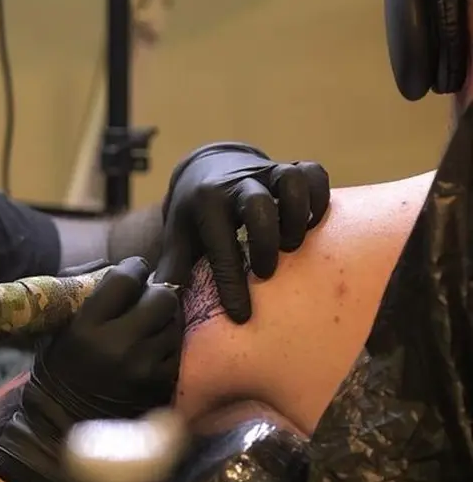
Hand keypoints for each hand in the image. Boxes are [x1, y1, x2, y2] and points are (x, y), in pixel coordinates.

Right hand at [0, 257, 181, 481]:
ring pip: (175, 323)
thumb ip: (94, 301)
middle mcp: (119, 346)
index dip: (134, 268)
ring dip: (164, 320)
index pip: (126, 279)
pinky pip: (177, 352)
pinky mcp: (160, 386)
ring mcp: (144, 368)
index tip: (135, 269)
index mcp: (88, 328)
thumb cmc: (59, 374)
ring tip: (148, 327)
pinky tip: (152, 350)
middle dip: (157, 293)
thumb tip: (125, 270)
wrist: (64, 429)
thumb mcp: (64, 332)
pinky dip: (168, 346)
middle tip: (147, 298)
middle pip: (162, 297)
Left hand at [156, 142, 329, 322]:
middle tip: (265, 271)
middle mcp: (236, 183)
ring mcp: (265, 171)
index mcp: (205, 202)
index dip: (232, 284)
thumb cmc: (193, 213)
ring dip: (297, 217)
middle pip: (258, 206)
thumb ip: (174, 269)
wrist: (205, 167)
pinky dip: (318, 199)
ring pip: (291, 181)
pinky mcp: (288, 166)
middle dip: (265, 244)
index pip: (220, 246)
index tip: (242, 315)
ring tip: (291, 246)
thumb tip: (165, 306)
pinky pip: (313, 173)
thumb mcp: (178, 236)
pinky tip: (309, 225)